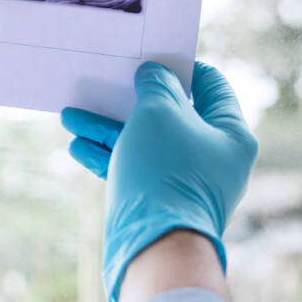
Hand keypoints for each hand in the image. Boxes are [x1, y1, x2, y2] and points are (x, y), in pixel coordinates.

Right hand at [60, 61, 257, 301]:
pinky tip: (77, 146)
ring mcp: (186, 180)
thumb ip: (157, 85)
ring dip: (106, 127)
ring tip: (70, 116)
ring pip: (143, 141)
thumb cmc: (164, 170)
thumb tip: (155, 74)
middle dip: (128, 99)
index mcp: (231, 133)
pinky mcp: (160, 199)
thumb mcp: (159, 112)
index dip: (179, 66)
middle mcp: (213, 157)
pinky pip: (133, 167)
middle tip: (103, 83)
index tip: (149, 57)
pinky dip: (106, 154)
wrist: (155, 245)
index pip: (211, 85)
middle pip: (170, 114)